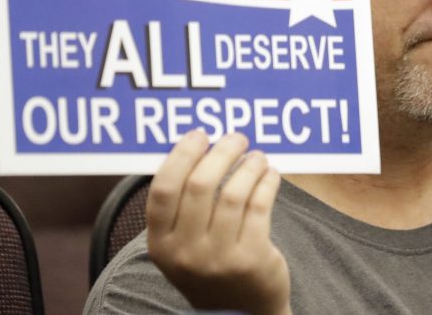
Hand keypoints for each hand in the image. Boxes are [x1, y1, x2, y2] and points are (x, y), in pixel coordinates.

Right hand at [146, 130, 291, 314]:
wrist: (242, 313)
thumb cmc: (211, 264)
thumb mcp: (183, 244)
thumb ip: (182, 204)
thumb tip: (197, 145)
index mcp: (161, 244)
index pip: (164, 189)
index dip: (181, 155)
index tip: (200, 135)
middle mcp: (185, 253)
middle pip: (199, 185)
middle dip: (220, 152)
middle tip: (235, 137)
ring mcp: (218, 259)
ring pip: (232, 193)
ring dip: (248, 166)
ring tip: (256, 156)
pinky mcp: (250, 260)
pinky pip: (258, 207)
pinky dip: (266, 183)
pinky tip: (270, 173)